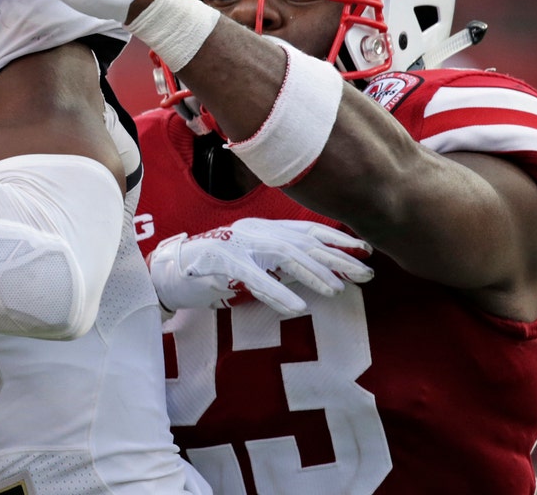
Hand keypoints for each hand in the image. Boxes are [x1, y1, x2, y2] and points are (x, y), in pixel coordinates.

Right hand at [148, 218, 373, 316]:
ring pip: (283, 255)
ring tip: (337, 289)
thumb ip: (285, 266)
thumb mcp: (258, 266)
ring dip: (313, 274)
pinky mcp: (221, 262)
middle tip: (366, 274)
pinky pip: (255, 278)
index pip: (308, 230)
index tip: (367, 251)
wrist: (169, 273)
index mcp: (263, 230)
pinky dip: (277, 292)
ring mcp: (237, 244)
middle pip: (303, 241)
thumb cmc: (215, 273)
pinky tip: (297, 307)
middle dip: (337, 258)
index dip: (339, 240)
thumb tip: (323, 272)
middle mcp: (254, 231)